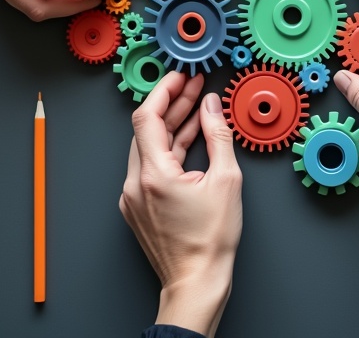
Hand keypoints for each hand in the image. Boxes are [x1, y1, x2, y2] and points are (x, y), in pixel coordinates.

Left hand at [121, 72, 242, 337]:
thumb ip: (218, 136)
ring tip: (197, 108)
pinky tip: (189, 139)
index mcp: (153, 175)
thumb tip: (212, 107)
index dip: (164, 90)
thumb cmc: (210, 242)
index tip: (181, 77)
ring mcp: (133, 196)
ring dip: (172, 126)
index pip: (146, 116)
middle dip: (172, 105)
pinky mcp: (138, 206)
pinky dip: (169, 148)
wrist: (196, 282)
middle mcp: (135, 183)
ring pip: (149, 147)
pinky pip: (150, 166)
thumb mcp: (226, 180)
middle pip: (147, 129)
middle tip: (195, 87)